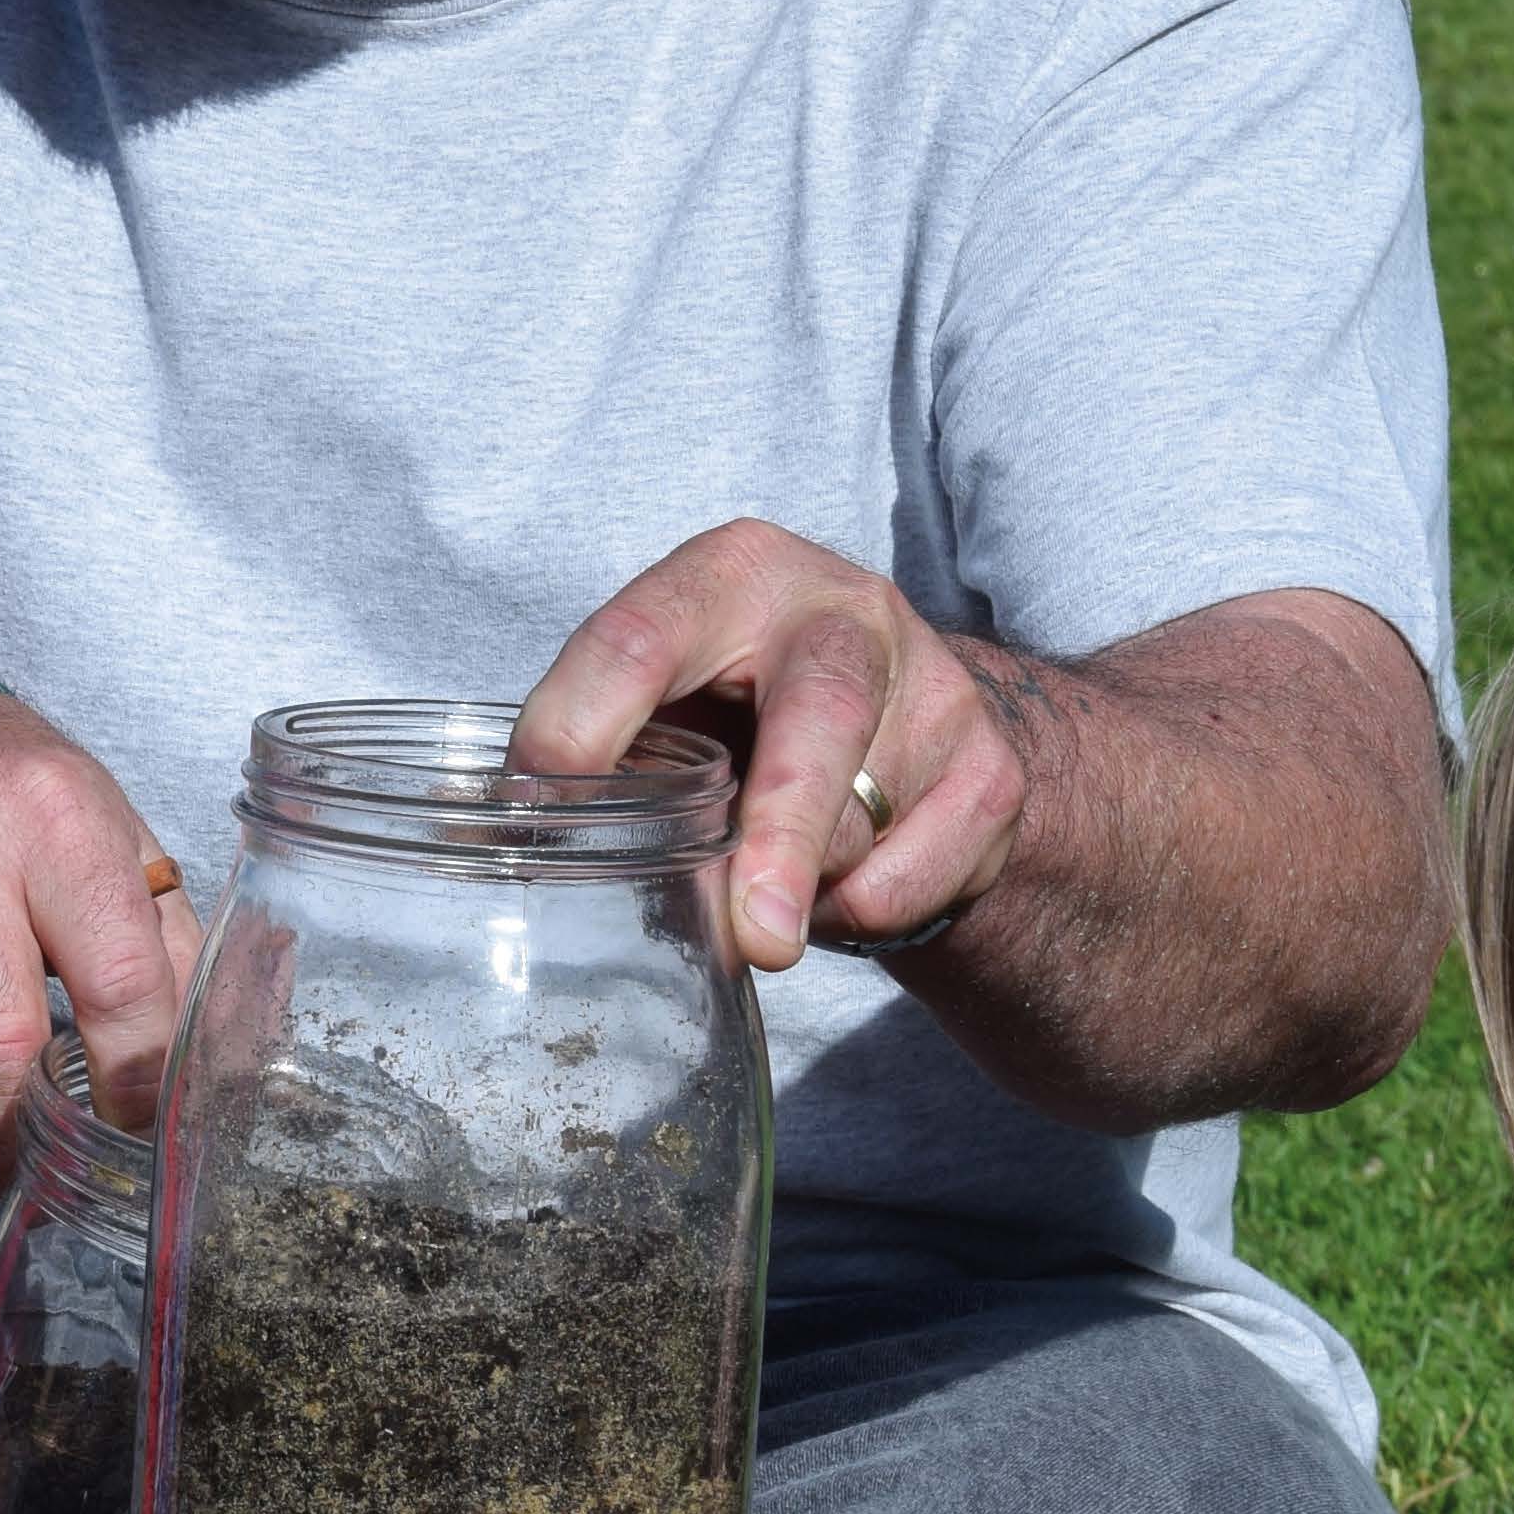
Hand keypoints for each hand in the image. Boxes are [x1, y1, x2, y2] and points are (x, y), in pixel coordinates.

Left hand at [509, 519, 1024, 970]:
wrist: (903, 729)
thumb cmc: (738, 711)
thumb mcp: (664, 698)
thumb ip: (606, 750)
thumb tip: (523, 840)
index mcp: (729, 573)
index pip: (639, 636)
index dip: (577, 721)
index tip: (537, 804)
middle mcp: (842, 608)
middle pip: (819, 717)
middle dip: (778, 835)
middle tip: (753, 940)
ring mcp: (933, 685)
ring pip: (857, 823)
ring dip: (795, 884)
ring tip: (764, 877)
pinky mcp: (991, 772)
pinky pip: (911, 880)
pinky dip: (857, 912)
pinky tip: (834, 883)